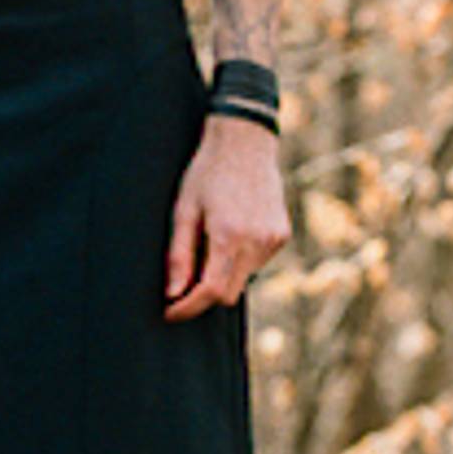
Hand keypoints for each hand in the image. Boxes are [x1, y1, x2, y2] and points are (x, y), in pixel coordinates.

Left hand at [165, 113, 287, 319]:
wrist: (245, 142)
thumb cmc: (207, 172)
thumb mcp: (184, 210)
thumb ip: (180, 255)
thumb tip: (173, 292)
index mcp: (229, 235)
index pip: (211, 291)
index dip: (188, 307)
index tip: (170, 311)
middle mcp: (257, 241)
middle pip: (228, 294)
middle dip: (203, 295)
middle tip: (181, 281)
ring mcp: (273, 239)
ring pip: (243, 279)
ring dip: (222, 274)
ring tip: (207, 243)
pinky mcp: (282, 235)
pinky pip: (256, 263)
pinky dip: (239, 260)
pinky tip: (229, 233)